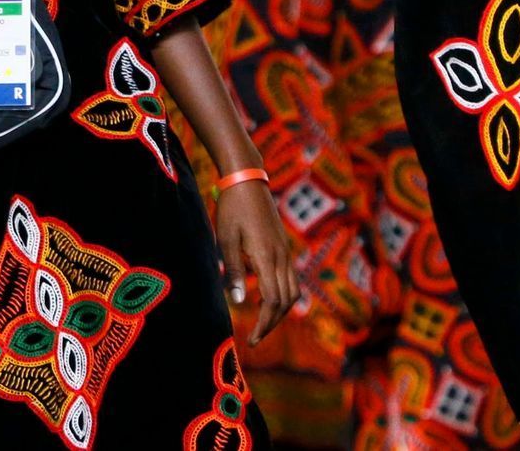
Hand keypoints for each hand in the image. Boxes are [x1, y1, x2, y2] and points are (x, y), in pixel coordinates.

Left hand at [215, 178, 297, 343]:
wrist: (247, 180)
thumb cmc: (232, 208)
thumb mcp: (226, 238)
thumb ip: (234, 270)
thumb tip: (239, 302)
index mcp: (266, 256)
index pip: (273, 302)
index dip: (265, 324)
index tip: (252, 339)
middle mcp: (282, 257)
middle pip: (286, 302)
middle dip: (273, 323)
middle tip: (256, 337)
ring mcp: (285, 251)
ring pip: (293, 292)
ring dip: (281, 311)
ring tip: (263, 322)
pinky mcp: (284, 247)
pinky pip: (291, 279)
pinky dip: (283, 295)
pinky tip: (266, 298)